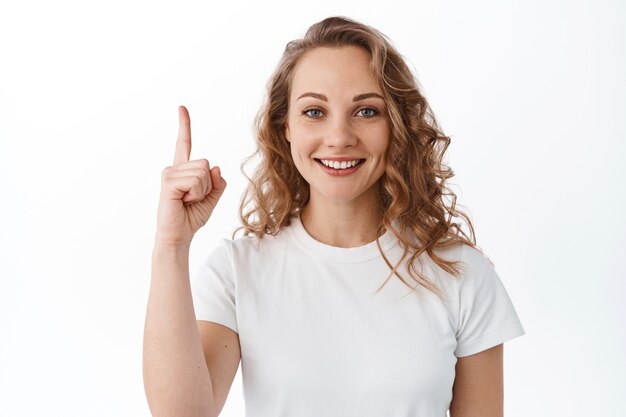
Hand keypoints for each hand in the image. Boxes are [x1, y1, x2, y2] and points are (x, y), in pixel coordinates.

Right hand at [155, 106, 226, 246]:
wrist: (179, 235)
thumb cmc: (192, 217)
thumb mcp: (212, 198)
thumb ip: (217, 182)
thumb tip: (216, 167)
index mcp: (183, 170)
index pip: (184, 144)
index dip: (184, 126)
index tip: (182, 108)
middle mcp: (174, 168)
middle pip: (206, 164)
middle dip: (208, 185)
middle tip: (193, 199)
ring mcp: (170, 173)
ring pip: (202, 172)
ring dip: (202, 191)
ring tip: (188, 201)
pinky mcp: (168, 181)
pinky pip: (196, 181)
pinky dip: (197, 194)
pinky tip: (183, 201)